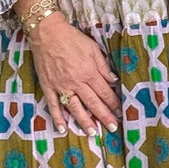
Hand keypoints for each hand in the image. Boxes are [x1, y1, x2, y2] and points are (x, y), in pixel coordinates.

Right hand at [27, 14, 120, 135]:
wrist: (48, 34)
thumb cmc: (72, 39)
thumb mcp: (93, 48)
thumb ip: (103, 66)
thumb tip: (114, 80)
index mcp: (89, 72)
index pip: (104, 91)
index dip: (113, 103)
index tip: (120, 112)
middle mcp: (76, 82)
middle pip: (93, 102)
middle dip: (104, 116)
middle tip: (112, 128)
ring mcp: (61, 86)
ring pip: (75, 108)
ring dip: (84, 121)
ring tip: (92, 133)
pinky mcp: (48, 87)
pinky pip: (53, 105)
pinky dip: (58, 117)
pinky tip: (63, 128)